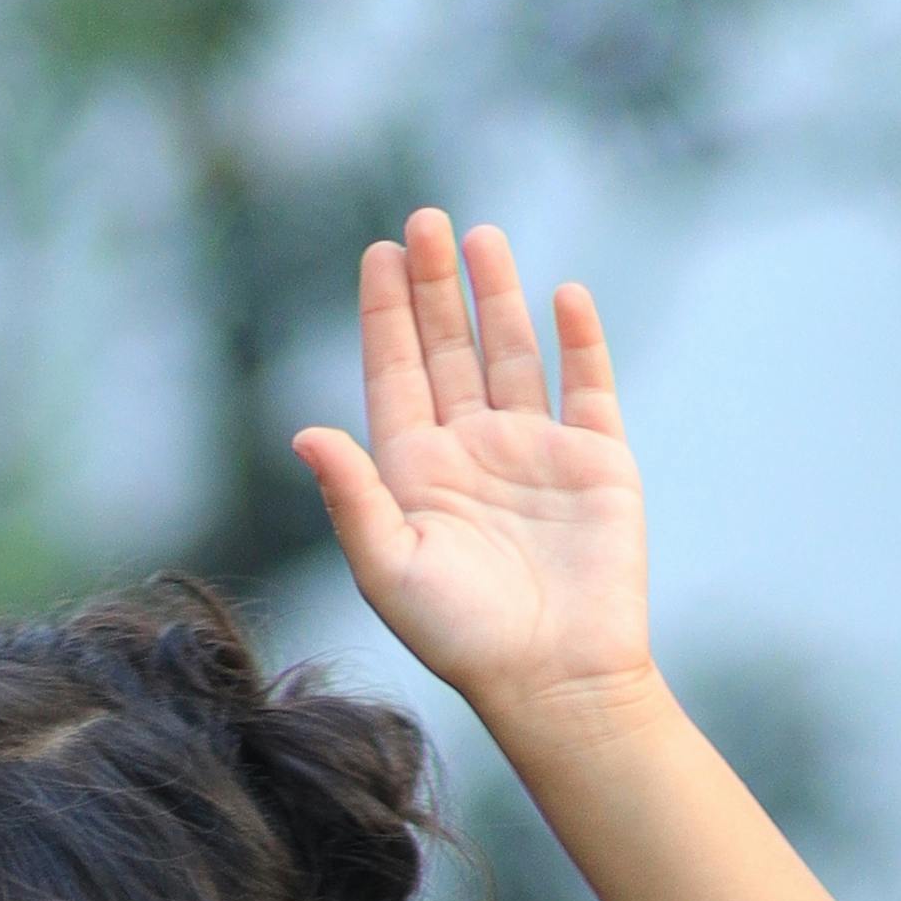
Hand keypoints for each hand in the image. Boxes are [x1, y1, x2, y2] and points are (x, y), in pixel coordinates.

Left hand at [293, 214, 653, 731]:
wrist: (557, 681)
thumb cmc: (464, 639)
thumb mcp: (390, 569)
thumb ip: (352, 497)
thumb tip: (304, 431)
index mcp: (417, 474)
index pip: (394, 375)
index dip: (385, 313)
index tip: (377, 252)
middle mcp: (472, 453)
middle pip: (448, 350)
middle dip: (434, 286)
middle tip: (424, 220)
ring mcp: (536, 453)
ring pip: (511, 354)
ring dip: (496, 296)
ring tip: (481, 236)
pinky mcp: (596, 463)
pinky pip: (587, 384)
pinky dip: (579, 339)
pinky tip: (564, 294)